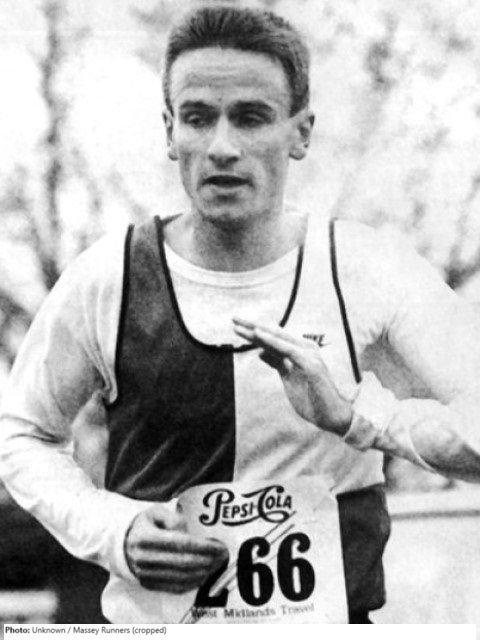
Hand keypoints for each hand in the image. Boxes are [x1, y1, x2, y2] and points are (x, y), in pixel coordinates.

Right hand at [125, 505, 228, 592]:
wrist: (122, 543)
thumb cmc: (144, 525)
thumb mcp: (155, 511)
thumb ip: (173, 517)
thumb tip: (188, 531)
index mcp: (146, 538)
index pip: (181, 544)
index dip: (203, 546)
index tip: (218, 546)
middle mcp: (144, 558)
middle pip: (183, 562)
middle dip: (208, 560)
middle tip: (223, 555)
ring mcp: (146, 574)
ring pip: (181, 577)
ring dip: (204, 572)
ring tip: (217, 565)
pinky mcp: (149, 584)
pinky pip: (174, 587)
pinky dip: (192, 583)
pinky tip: (204, 575)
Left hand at [233, 318, 352, 435]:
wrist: (331, 415)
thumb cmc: (312, 398)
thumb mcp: (288, 377)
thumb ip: (277, 363)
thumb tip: (260, 352)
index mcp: (300, 350)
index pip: (273, 337)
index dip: (254, 330)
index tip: (237, 325)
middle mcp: (305, 348)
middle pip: (274, 333)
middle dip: (253, 325)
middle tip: (234, 318)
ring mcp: (308, 354)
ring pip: (279, 338)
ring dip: (259, 330)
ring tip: (241, 325)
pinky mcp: (310, 363)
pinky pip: (287, 349)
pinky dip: (272, 341)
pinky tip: (258, 334)